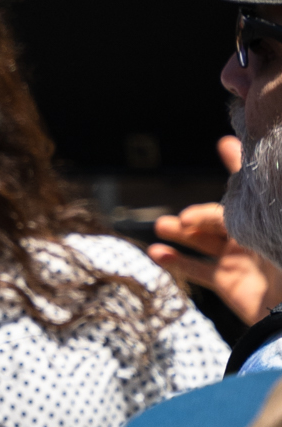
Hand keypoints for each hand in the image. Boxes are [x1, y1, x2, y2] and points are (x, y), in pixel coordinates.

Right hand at [149, 136, 281, 327]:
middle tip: (186, 219)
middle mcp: (250, 237)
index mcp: (264, 221)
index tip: (225, 144)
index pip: (246, 190)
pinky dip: (175, 261)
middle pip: (217, 217)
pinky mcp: (226, 282)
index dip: (235, 165)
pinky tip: (157, 253)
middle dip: (199, 214)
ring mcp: (237, 260)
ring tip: (163, 226)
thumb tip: (232, 143)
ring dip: (181, 232)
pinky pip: (196, 269)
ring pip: (202, 240)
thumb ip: (253, 193)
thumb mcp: (269, 223)